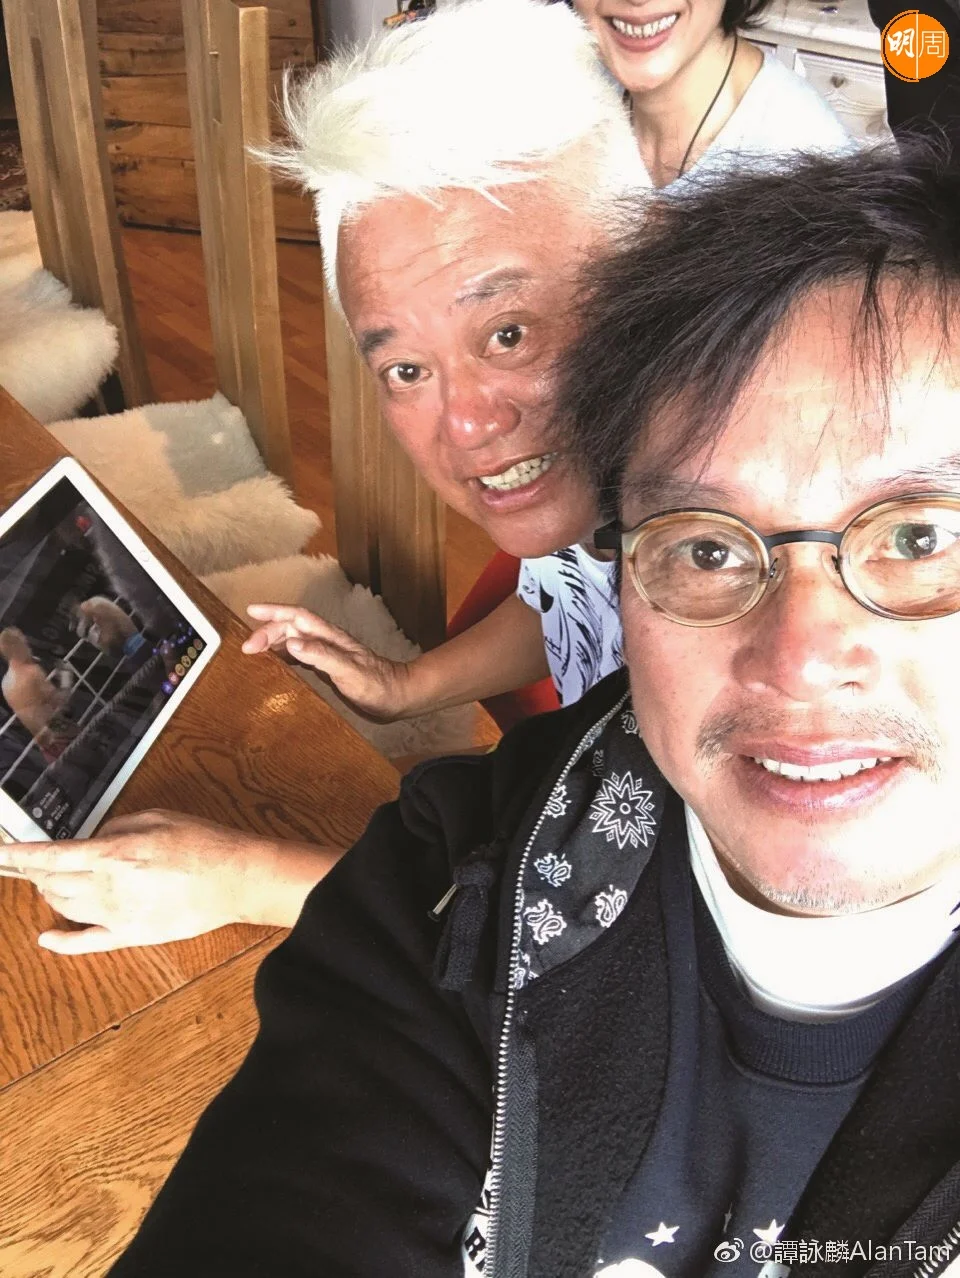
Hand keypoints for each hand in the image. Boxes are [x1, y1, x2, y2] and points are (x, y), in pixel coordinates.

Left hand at [0, 811, 271, 952]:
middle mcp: (108, 888)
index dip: (17, 856)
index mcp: (114, 854)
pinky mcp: (131, 935)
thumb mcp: (155, 818)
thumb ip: (114, 828)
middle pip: (51, 883)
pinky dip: (60, 941)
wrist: (236, 880)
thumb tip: (89, 841)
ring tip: (48, 883)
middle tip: (27, 863)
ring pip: (63, 908)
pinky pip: (85, 944)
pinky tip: (45, 937)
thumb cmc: (203, 844)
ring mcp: (117, 916)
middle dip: (33, 872)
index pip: (50, 856)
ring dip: (49, 894)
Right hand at [243, 604, 415, 721]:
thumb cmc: (378, 686)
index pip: (297, 617)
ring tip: (254, 650)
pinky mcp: (329, 668)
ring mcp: (328, 654)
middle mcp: (327, 641)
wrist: (399, 697)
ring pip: (294, 639)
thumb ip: (322, 656)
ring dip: (273, 641)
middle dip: (267, 631)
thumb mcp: (349, 671)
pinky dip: (284, 656)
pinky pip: (300, 656)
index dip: (274, 612)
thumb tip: (292, 642)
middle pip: (291, 627)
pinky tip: (276, 664)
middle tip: (246, 647)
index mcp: (330, 638)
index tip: (251, 611)